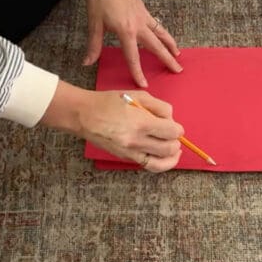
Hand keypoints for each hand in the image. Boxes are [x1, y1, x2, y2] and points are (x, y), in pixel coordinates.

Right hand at [41, 82, 183, 172]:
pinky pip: (150, 166)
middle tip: (171, 133)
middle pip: (170, 148)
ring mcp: (131, 152)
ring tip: (174, 149)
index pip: (172, 132)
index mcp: (141, 123)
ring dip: (172, 155)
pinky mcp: (126, 158)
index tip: (174, 125)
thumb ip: (159, 106)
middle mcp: (137, 141)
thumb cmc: (109, 102)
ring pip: (162, 162)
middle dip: (175, 141)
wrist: (84, 115)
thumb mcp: (137, 95)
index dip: (178, 128)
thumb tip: (171, 119)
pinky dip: (161, 163)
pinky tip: (164, 157)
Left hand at [64, 0, 181, 86]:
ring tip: (178, 55)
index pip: (133, 56)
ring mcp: (143, 16)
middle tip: (178, 70)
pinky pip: (157, 25)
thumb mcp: (94, 24)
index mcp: (125, 30)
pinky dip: (164, 33)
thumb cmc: (98, 0)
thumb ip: (93, 45)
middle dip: (167, 59)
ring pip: (161, 33)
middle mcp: (138, 24)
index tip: (145, 84)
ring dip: (171, 45)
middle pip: (156, 46)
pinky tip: (165, 38)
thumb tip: (87, 63)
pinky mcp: (144, 9)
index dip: (138, 72)